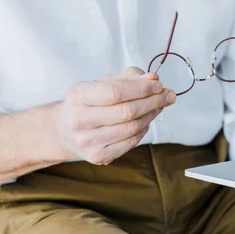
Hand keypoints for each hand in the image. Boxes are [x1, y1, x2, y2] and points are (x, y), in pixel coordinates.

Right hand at [53, 67, 175, 164]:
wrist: (66, 130)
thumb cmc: (90, 101)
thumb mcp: (104, 82)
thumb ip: (130, 77)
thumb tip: (154, 78)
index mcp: (78, 95)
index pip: (116, 92)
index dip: (142, 88)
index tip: (159, 84)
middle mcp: (79, 120)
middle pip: (127, 111)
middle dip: (153, 101)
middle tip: (168, 95)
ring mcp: (88, 141)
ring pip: (132, 128)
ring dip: (151, 115)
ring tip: (159, 106)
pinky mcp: (98, 156)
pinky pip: (131, 142)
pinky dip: (144, 129)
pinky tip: (146, 120)